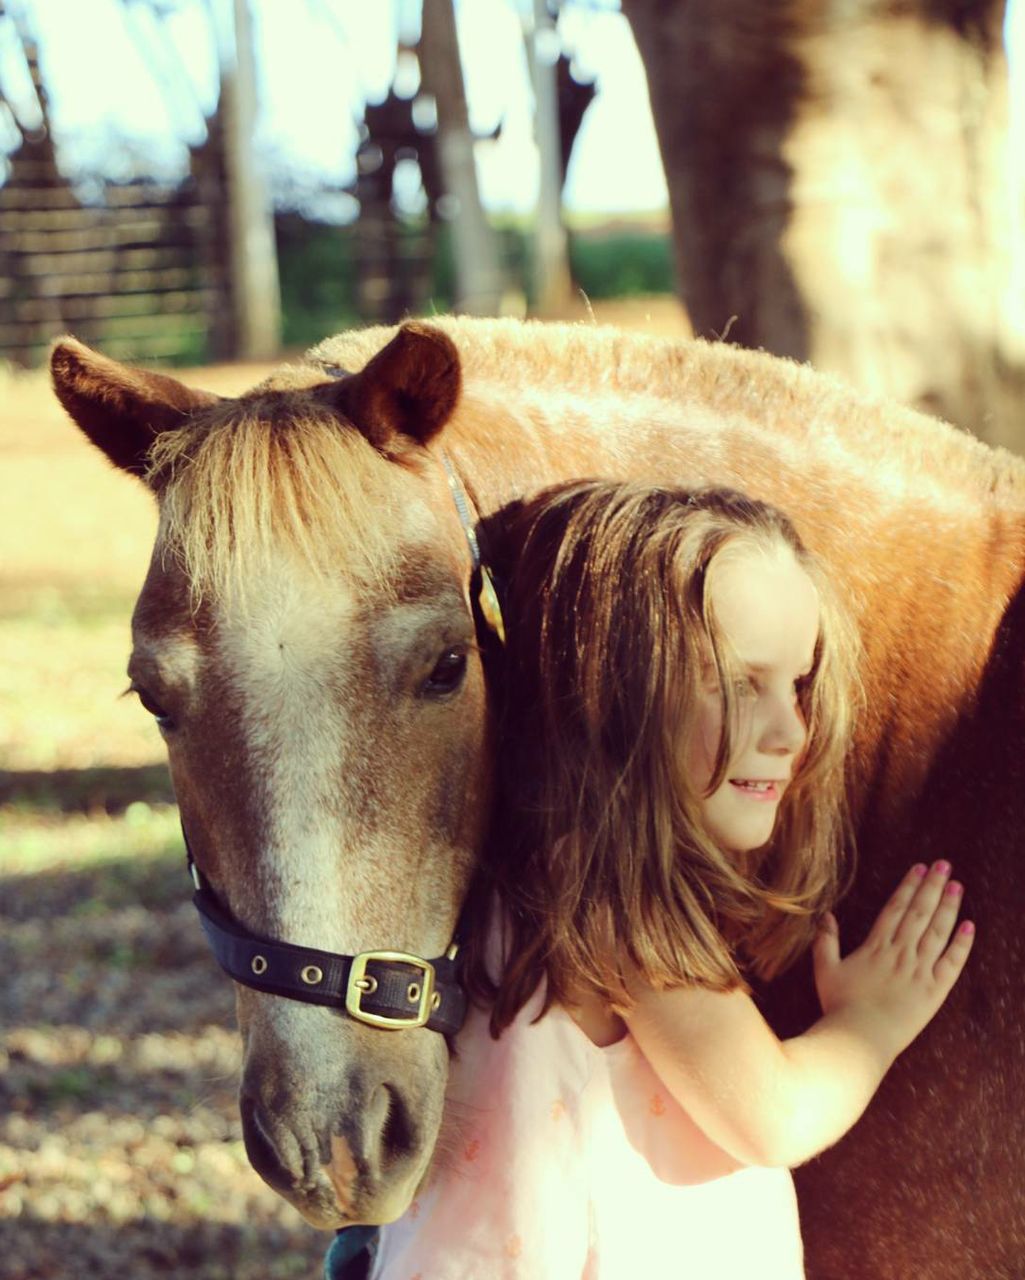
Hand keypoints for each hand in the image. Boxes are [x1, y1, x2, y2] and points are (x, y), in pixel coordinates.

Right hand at [811, 861, 974, 1064]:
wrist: (860, 1037)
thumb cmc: (840, 1005)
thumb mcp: (825, 970)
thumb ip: (826, 941)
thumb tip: (826, 916)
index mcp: (876, 946)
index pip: (896, 908)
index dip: (909, 886)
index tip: (920, 868)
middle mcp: (901, 952)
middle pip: (920, 913)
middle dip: (932, 886)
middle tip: (944, 865)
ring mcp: (920, 970)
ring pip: (938, 932)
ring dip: (948, 907)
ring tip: (957, 885)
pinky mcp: (934, 990)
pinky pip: (952, 963)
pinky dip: (961, 944)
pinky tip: (969, 926)